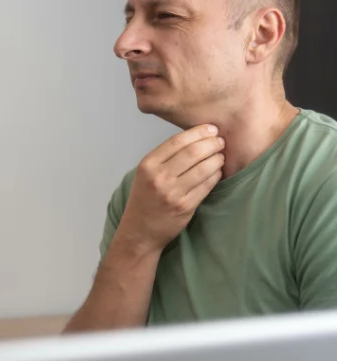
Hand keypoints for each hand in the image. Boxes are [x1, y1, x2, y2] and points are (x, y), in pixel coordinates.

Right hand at [118, 124, 223, 252]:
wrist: (139, 231)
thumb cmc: (145, 199)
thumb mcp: (146, 174)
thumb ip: (165, 158)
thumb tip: (195, 138)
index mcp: (147, 165)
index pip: (178, 141)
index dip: (199, 132)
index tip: (211, 129)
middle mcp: (159, 177)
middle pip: (193, 152)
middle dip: (212, 143)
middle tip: (221, 142)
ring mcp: (172, 193)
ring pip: (204, 167)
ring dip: (217, 158)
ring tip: (220, 156)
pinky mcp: (185, 206)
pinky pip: (207, 185)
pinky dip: (216, 175)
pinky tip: (217, 172)